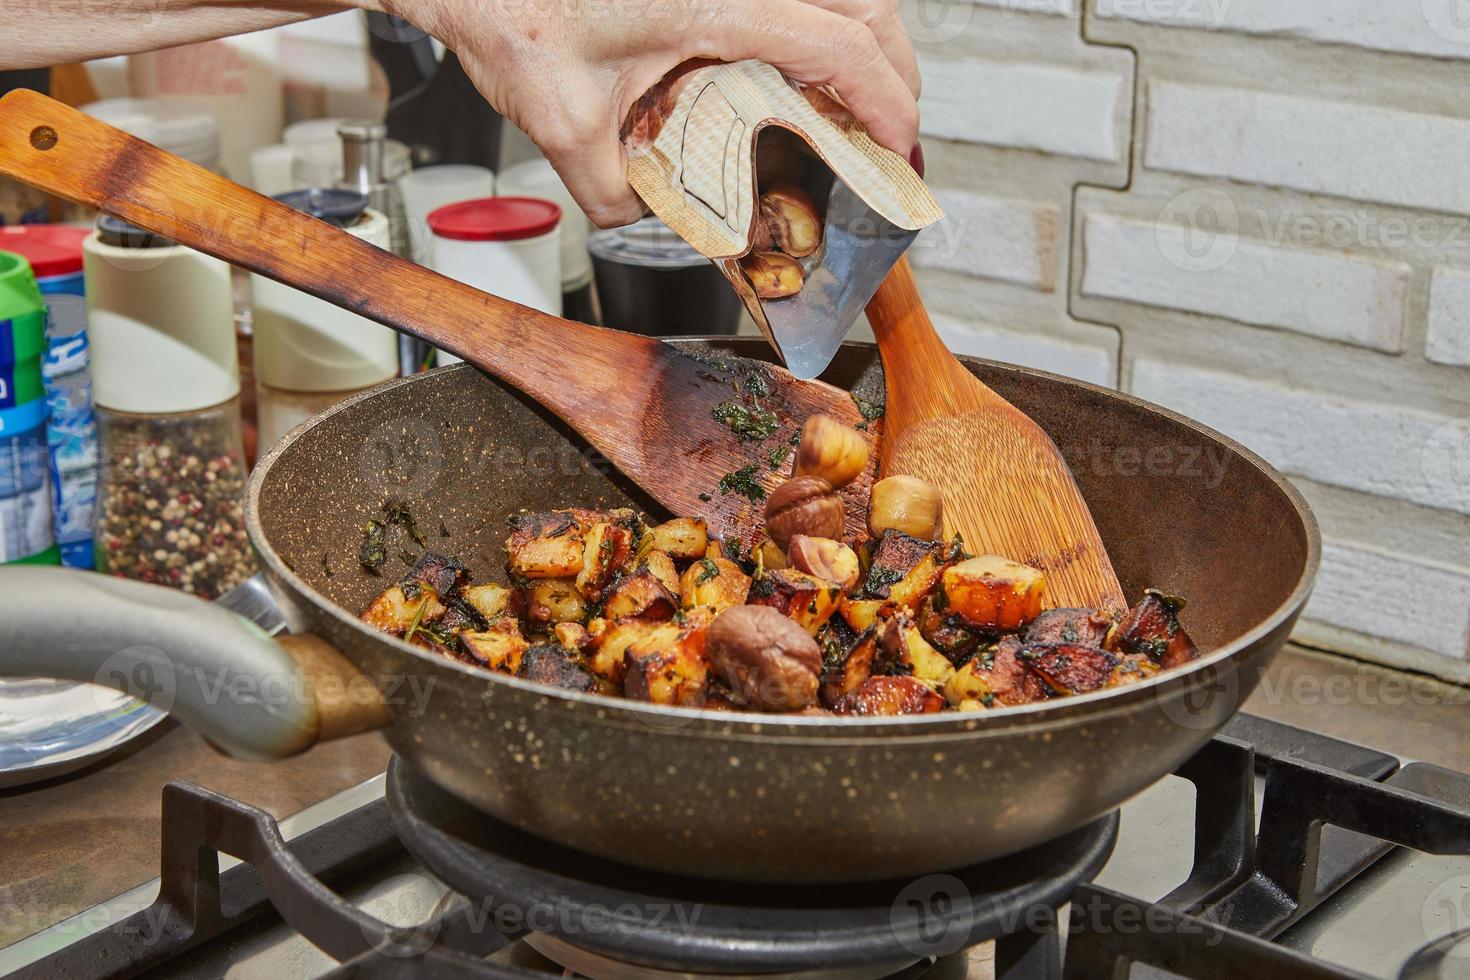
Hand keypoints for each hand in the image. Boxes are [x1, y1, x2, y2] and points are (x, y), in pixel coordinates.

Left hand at [393, 0, 920, 227]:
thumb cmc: (509, 9)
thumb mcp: (563, 121)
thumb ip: (612, 189)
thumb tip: (642, 216)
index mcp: (716, 3)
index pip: (839, 45)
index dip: (884, 99)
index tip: (897, 144)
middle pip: (864, 0)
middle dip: (895, 63)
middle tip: (894, 123)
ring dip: (862, 32)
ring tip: (860, 89)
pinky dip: (818, 13)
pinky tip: (802, 52)